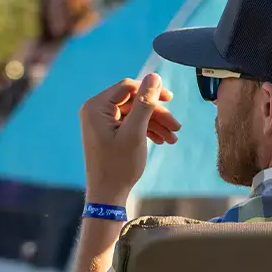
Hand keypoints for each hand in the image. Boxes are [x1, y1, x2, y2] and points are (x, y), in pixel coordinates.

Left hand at [79, 73, 179, 203]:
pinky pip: (130, 124)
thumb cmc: (118, 165)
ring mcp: (100, 122)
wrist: (107, 195)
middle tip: (177, 127)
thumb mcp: (135, 132)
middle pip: (133, 101)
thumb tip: (155, 76)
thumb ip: (145, 103)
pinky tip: (162, 140)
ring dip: (155, 123)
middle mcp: (95, 111)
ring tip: (173, 138)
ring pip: (134, 114)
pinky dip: (146, 130)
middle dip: (156, 113)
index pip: (128, 87)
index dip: (151, 91)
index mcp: (96, 107)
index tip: (171, 99)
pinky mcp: (107, 133)